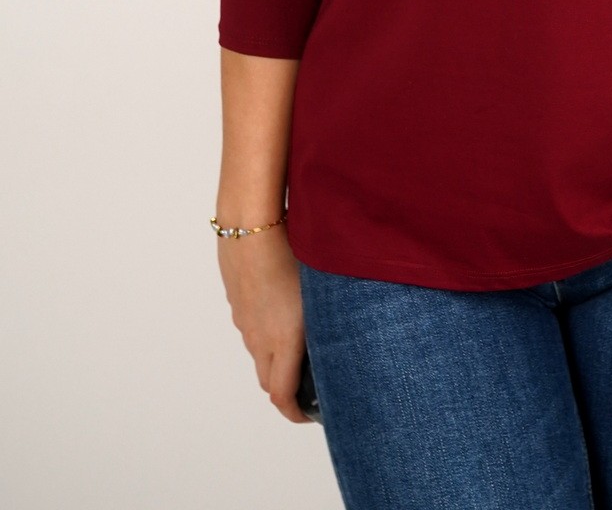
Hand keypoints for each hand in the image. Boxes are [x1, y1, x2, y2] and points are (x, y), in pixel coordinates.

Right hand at [216, 223, 312, 423]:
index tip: (309, 414)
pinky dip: (263, 331)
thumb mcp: (320, 286)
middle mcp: (259, 337)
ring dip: (274, 358)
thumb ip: (331, 315)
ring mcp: (244, 320)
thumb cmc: (291, 252)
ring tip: (297, 342)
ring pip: (257, 351)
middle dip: (285, 389)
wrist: (250, 224)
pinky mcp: (236, 301)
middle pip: (267, 381)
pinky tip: (279, 307)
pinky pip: (249, 326)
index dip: (295, 413)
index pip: (281, 396)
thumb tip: (347, 329)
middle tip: (308, 382)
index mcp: (283, 340)